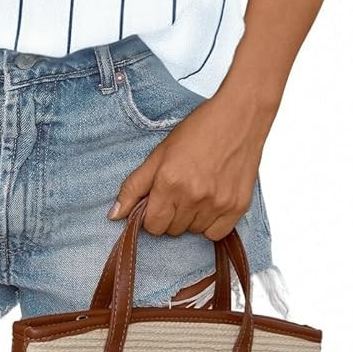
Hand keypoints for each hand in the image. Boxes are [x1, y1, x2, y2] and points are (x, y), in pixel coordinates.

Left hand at [108, 84, 276, 240]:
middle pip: (172, 230)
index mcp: (169, 181)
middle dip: (171, 214)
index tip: (159, 199)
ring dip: (191, 217)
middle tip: (179, 189)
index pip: (152, 225)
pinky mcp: (237, 207)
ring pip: (193, 231)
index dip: (152, 213)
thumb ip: (134, 186)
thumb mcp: (159, 153)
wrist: (238, 118)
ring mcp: (217, 204)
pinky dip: (211, 222)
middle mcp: (193, 196)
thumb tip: (114, 215)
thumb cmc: (199, 130)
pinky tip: (211, 200)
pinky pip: (216, 234)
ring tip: (197, 189)